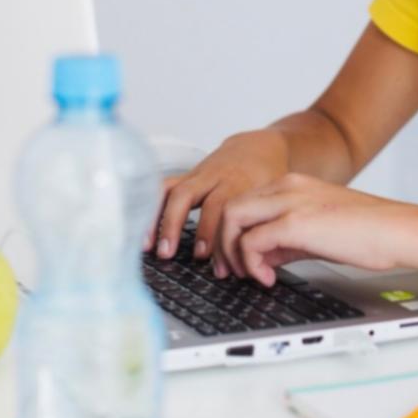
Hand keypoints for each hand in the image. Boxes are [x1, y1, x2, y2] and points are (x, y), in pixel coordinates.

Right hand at [148, 130, 288, 275]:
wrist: (260, 149)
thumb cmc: (267, 180)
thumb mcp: (272, 199)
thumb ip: (260, 227)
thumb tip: (253, 268)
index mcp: (240, 182)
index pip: (220, 207)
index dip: (210, 232)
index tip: (205, 258)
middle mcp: (215, 177)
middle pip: (189, 195)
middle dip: (176, 225)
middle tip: (169, 253)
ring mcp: (199, 175)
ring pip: (172, 191)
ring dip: (159, 219)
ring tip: (149, 247)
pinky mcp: (187, 176)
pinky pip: (164, 189)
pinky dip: (152, 210)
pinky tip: (145, 233)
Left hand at [217, 173, 417, 286]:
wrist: (396, 231)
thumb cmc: (367, 232)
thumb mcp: (317, 232)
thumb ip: (285, 240)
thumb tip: (261, 259)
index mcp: (292, 185)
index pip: (242, 202)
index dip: (231, 234)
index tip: (236, 260)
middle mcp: (286, 187)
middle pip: (229, 208)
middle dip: (222, 244)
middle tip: (230, 272)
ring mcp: (289, 201)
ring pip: (232, 218)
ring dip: (231, 252)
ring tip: (247, 275)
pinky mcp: (296, 222)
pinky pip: (252, 241)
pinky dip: (251, 263)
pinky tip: (268, 278)